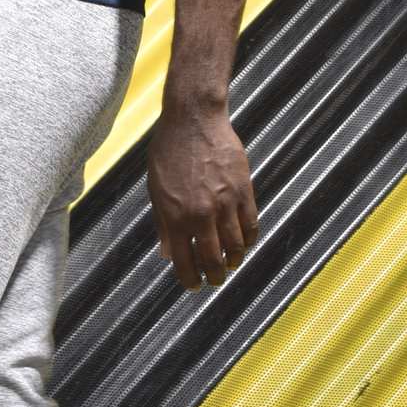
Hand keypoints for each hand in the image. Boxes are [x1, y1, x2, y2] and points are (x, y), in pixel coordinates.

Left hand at [147, 101, 257, 291]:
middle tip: (216, 281)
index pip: (184, 262)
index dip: (191, 280)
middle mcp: (200, 214)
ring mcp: (224, 204)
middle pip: (213, 260)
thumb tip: (167, 252)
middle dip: (215, 277)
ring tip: (230, 264)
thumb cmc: (168, 152)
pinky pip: (250, 225)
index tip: (195, 287)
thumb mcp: (156, 189)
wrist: (193, 120)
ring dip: (234, 261)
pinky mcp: (243, 191)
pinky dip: (248, 240)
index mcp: (175, 216)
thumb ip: (163, 223)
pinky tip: (244, 244)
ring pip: (235, 247)